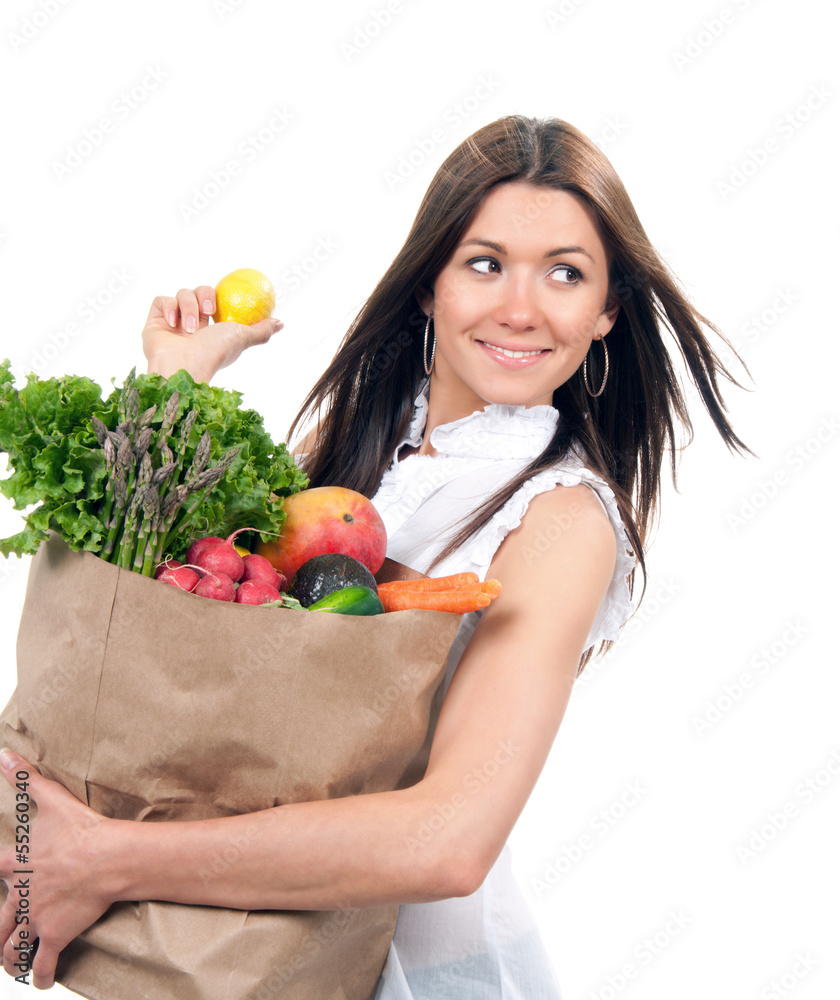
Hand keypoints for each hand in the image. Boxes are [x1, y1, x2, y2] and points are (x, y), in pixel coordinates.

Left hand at [0, 749, 114, 989]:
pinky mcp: (55, 934)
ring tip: (11, 962)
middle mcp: (19, 896)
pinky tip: (41, 981)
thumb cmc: (82, 829)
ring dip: (9, 958)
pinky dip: (40, 976)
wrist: (108, 856)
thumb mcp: (51, 800)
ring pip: (10, 948)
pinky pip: (42, 964)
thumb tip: (4, 753)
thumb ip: (25, 779)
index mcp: (16, 865)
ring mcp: (36, 918)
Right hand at [142, 284, 282, 382]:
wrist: (185, 365)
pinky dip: (170, 307)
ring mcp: (172, 323)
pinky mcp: (154, 322)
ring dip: (190, 308)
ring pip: (181, 293)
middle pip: (198, 292)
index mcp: (211, 328)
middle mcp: (191, 324)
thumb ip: (261, 330)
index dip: (219, 296)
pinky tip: (175, 324)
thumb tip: (281, 323)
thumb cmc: (214, 354)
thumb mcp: (242, 338)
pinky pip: (162, 300)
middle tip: (211, 312)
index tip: (225, 301)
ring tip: (192, 329)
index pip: (215, 301)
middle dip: (206, 297)